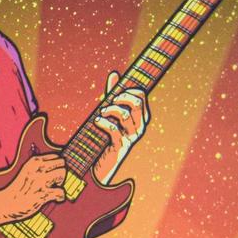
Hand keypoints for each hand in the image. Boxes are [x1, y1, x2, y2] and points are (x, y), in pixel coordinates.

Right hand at [6, 153, 63, 214]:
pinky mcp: (41, 194)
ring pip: (61, 173)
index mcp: (33, 162)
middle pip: (62, 162)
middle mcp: (36, 169)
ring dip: (61, 182)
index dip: (57, 165)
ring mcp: (39, 181)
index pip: (56, 156)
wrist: (5, 204)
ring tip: (54, 188)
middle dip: (61, 171)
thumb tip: (60, 165)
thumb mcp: (27, 172)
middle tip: (54, 181)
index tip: (53, 173)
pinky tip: (57, 199)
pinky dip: (61, 196)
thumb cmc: (18, 189)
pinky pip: (60, 192)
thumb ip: (40, 167)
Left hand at [91, 70, 148, 184]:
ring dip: (109, 109)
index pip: (140, 95)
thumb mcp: (109, 113)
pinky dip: (103, 122)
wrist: (100, 163)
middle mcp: (139, 126)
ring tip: (100, 113)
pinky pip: (114, 129)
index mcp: (140, 117)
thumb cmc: (105, 135)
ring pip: (124, 114)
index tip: (113, 93)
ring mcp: (131, 137)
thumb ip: (112, 94)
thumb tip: (115, 74)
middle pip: (136, 102)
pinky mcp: (120, 146)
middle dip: (119, 97)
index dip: (127, 89)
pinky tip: (96, 122)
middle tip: (106, 103)